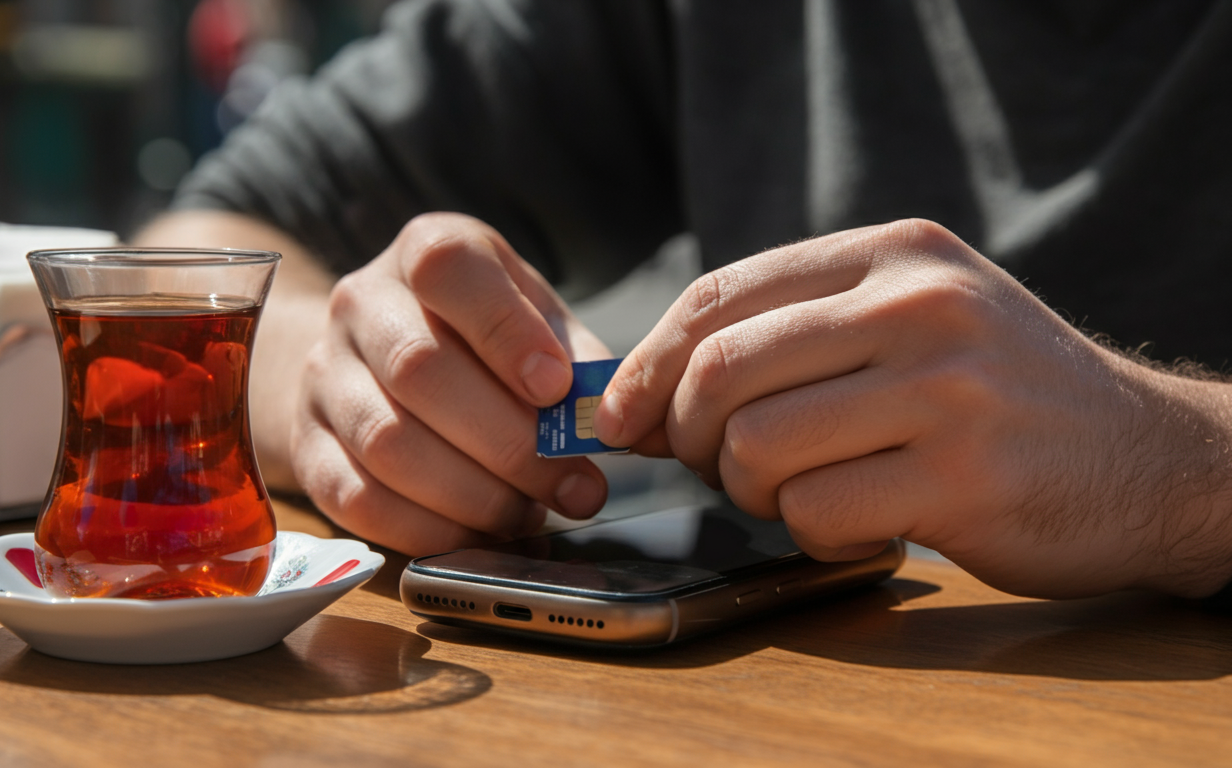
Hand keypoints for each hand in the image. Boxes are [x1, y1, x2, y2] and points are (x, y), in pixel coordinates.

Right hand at [291, 213, 611, 554]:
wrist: (371, 357)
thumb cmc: (475, 336)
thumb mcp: (531, 316)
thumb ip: (572, 354)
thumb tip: (606, 413)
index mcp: (422, 252)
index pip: (447, 270)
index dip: (504, 331)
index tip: (557, 389)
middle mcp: (360, 303)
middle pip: (420, 370)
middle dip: (509, 442)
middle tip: (574, 485)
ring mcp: (324, 375)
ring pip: (388, 443)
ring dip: (474, 494)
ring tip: (532, 512)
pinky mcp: (307, 446)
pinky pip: (358, 500)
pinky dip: (428, 527)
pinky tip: (478, 533)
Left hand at [595, 219, 1231, 597]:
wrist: (1149, 460)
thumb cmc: (1000, 394)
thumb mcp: (914, 319)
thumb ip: (793, 334)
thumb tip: (642, 393)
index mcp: (894, 254)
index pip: (720, 293)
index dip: (648, 362)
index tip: (620, 415)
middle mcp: (918, 307)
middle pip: (721, 371)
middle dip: (689, 435)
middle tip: (717, 464)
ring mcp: (944, 391)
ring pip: (755, 447)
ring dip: (751, 491)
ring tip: (802, 491)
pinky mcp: (960, 481)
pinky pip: (812, 514)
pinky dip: (811, 533)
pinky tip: (859, 523)